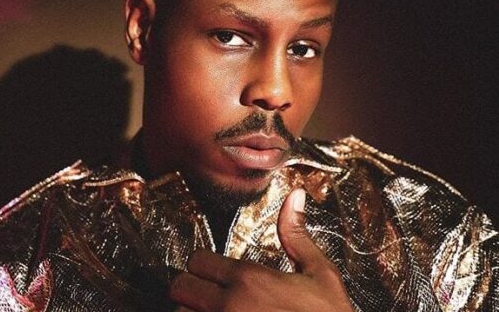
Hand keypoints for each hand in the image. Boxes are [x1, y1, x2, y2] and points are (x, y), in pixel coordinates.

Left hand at [170, 188, 353, 310]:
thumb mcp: (319, 275)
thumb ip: (297, 235)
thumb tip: (294, 198)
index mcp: (249, 279)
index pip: (197, 260)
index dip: (203, 264)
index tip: (213, 271)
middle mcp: (229, 306)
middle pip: (180, 287)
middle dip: (191, 288)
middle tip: (207, 293)